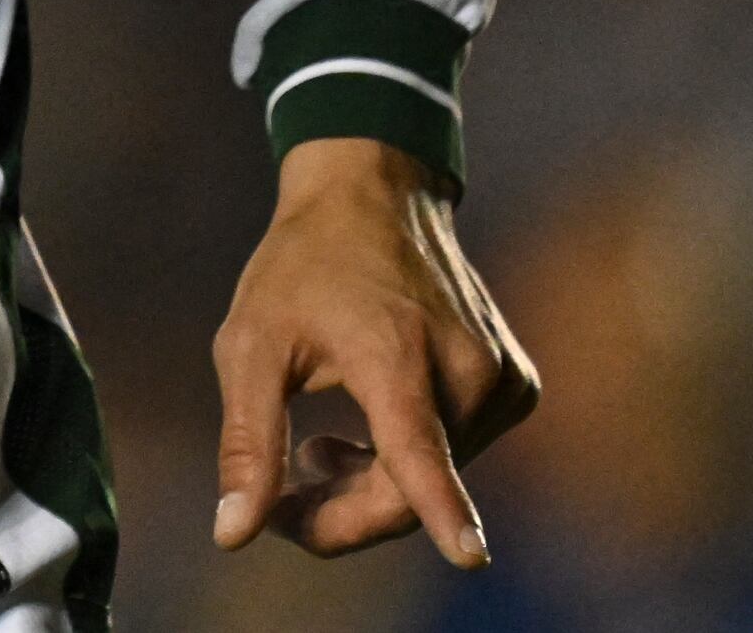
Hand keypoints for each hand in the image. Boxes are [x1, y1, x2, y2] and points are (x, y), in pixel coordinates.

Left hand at [210, 139, 538, 567]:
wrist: (374, 194)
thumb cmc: (303, 266)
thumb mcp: (252, 345)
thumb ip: (247, 443)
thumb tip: (235, 536)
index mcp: (395, 352)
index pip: (422, 449)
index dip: (444, 509)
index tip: (471, 558)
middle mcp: (464, 368)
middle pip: (409, 492)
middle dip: (339, 515)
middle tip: (281, 506)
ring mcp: (500, 378)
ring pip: (432, 481)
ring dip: (368, 488)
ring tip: (316, 446)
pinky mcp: (516, 386)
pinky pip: (458, 456)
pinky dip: (409, 463)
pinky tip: (370, 429)